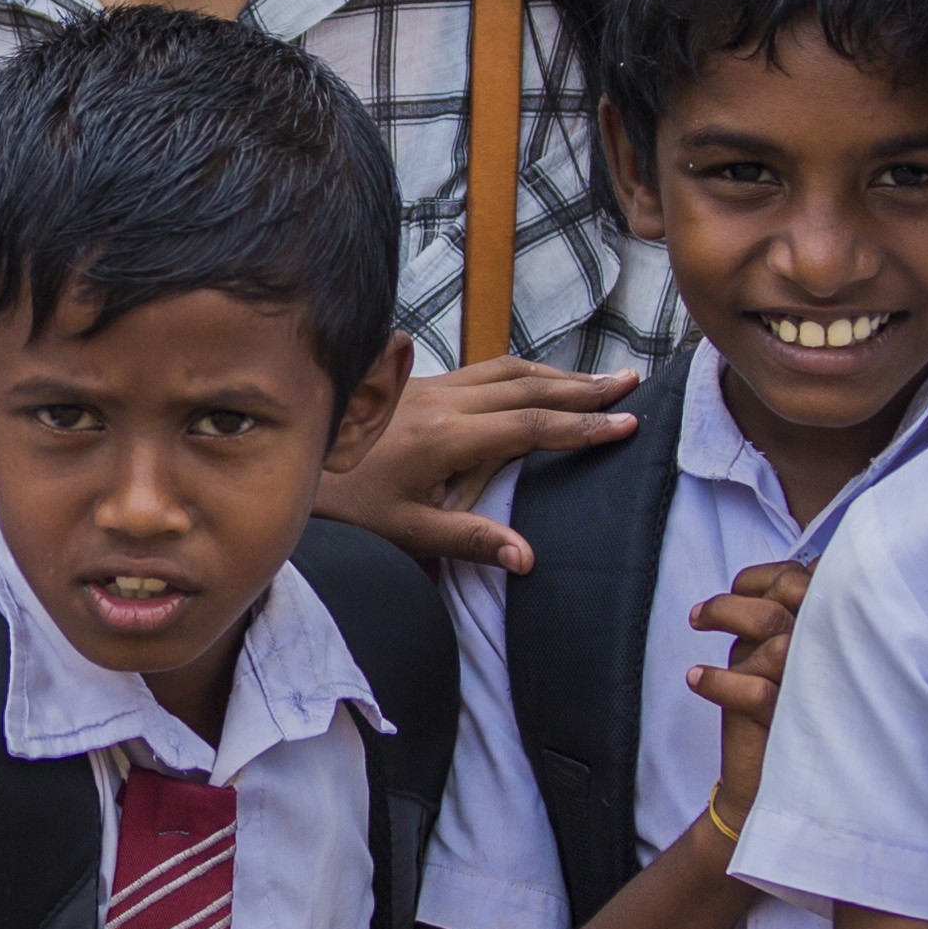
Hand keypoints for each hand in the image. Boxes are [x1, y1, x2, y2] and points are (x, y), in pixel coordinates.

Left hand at [319, 355, 637, 569]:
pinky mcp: (420, 384)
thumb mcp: (407, 533)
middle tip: (632, 385)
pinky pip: (486, 370)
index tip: (626, 424)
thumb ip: (470, 540)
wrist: (295, 458)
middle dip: (585, 387)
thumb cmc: (348, 506)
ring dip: (558, 374)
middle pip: (529, 386)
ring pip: (509, 371)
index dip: (583, 425)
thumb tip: (528, 558)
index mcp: (447, 438)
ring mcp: (431, 387)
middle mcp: (444, 402)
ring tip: (600, 380)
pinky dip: (524, 372)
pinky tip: (540, 380)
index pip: (532, 426)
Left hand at [685, 555, 813, 829]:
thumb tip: (758, 584)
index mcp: (830, 639)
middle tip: (702, 612)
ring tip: (696, 622)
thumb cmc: (776, 712)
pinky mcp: (789, 724)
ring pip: (774, 640)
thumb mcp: (779, 658)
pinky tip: (696, 678)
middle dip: (740, 598)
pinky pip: (756, 693)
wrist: (768, 783)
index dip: (770, 577)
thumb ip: (776, 621)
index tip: (740, 587)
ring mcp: (812, 691)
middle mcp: (828, 660)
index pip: (809, 587)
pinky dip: (720, 682)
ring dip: (726, 619)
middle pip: (789, 603)